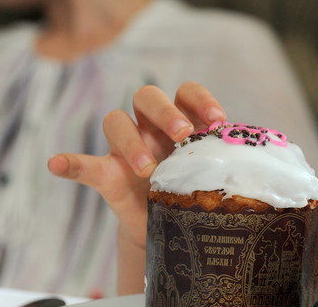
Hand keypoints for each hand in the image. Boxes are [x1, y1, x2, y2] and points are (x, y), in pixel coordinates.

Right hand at [47, 82, 227, 247]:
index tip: (217, 120)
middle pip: (148, 98)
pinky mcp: (107, 173)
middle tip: (182, 136)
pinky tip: (57, 163)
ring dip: (130, 141)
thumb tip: (261, 158)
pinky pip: (84, 164)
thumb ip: (227, 160)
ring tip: (146, 168)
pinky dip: (70, 163)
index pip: (186, 92)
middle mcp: (151, 126)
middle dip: (165, 112)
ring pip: (116, 122)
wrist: (174, 226)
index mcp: (182, 120)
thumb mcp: (216, 174)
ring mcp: (126, 147)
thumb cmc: (199, 191)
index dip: (200, 99)